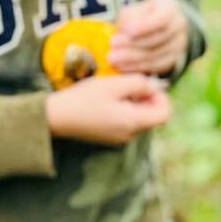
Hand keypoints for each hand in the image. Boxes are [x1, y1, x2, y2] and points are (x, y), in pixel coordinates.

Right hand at [46, 74, 171, 145]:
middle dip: (148, 99)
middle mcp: (130, 135)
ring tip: (118, 90)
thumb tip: (153, 87)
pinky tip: (109, 99)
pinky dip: (126, 110)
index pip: (164, 114)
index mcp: (133, 123)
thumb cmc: (84, 99)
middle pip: (153, 117)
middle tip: (130, 84)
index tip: (148, 84)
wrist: (56, 117)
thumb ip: (139, 84)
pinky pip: (127, 123)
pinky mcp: (110, 136)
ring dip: (136, 103)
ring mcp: (120, 138)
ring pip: (140, 119)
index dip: (162, 97)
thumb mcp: (113, 84)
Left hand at [108, 0, 189, 76]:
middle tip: (113, 44)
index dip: (144, 26)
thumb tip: (123, 31)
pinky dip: (137, 68)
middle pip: (156, 39)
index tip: (127, 31)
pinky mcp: (173, 61)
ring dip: (132, 58)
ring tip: (113, 58)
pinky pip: (154, 67)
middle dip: (132, 43)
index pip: (161, 19)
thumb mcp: (137, 8)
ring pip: (154, 55)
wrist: (164, 25)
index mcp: (170, 10)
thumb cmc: (145, 15)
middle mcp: (178, 28)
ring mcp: (178, 46)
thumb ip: (128, 17)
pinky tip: (122, 66)